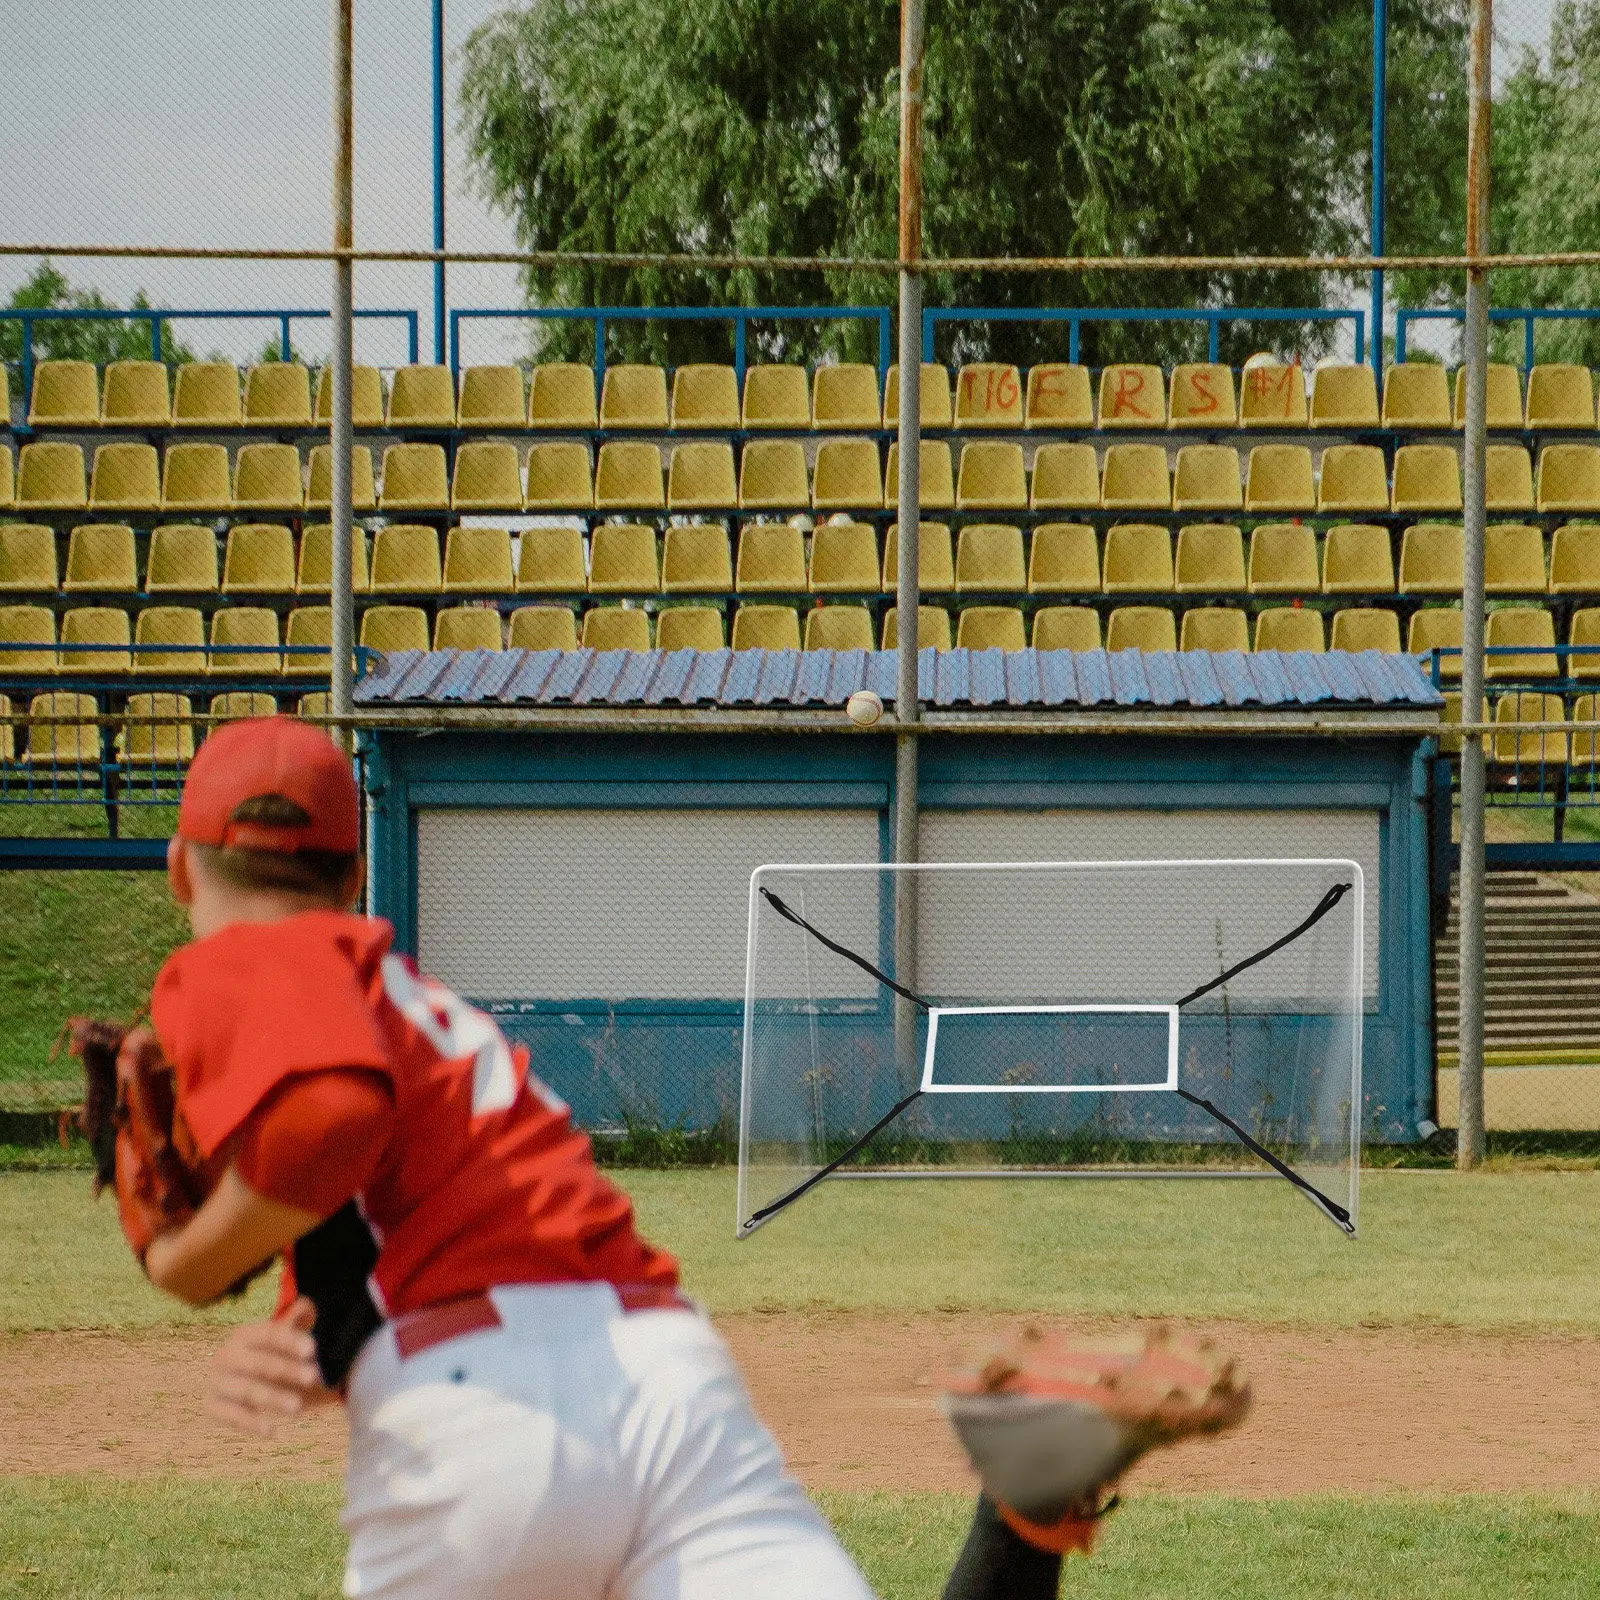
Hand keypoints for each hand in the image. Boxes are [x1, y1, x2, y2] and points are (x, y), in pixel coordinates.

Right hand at [205, 1297, 332, 1437]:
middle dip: (288, 1370)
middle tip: (314, 1377)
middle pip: (259, 1363)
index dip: (290, 1341)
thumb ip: (295, 1318)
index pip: (269, 1334)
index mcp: (244, 1334)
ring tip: (299, 1407)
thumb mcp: (280, 1334)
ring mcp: (217, 1382)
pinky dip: (251, 1424)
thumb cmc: (267, 1353)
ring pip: (248, 1391)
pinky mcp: (212, 1406)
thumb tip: (305, 1306)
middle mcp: (226, 1355)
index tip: (313, 1349)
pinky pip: (232, 1417)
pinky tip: (272, 1431)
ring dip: (273, 1398)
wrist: (232, 1377)